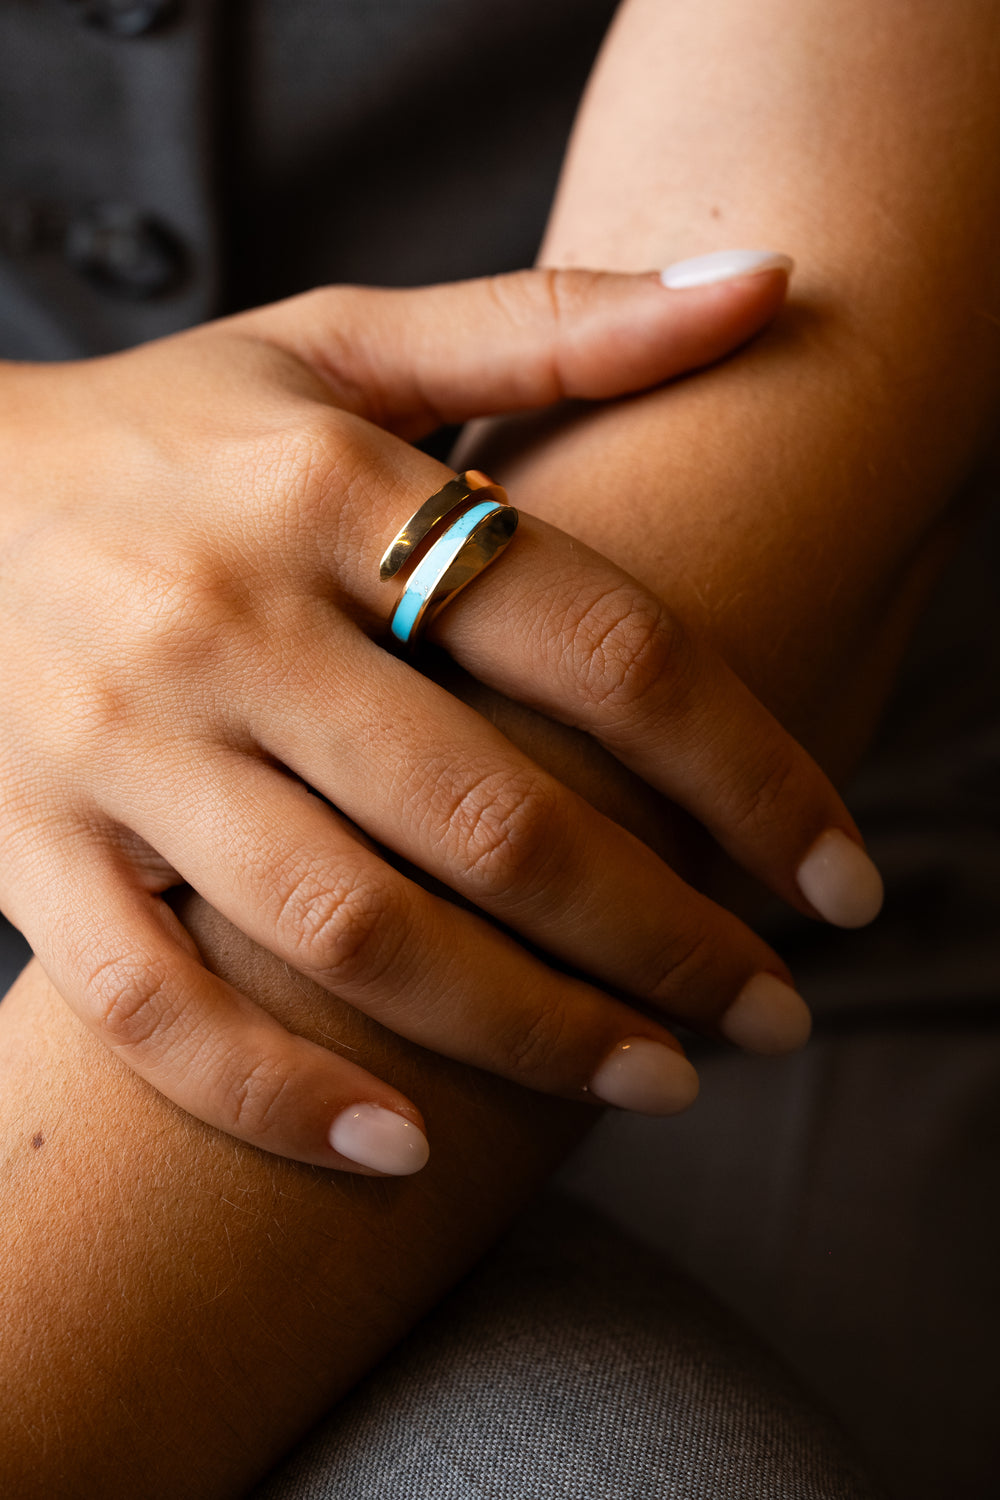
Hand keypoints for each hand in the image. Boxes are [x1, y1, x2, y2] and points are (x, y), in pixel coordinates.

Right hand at [0, 265, 880, 1171]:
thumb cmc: (173, 430)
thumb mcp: (343, 343)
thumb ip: (552, 325)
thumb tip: (768, 282)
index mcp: (329, 485)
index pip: (601, 645)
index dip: (751, 774)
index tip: (842, 878)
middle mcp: (228, 619)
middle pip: (496, 815)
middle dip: (664, 938)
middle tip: (772, 1015)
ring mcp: (117, 747)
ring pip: (347, 933)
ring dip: (524, 1032)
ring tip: (653, 1080)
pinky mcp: (28, 846)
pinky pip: (149, 1009)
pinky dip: (275, 1097)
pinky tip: (406, 1152)